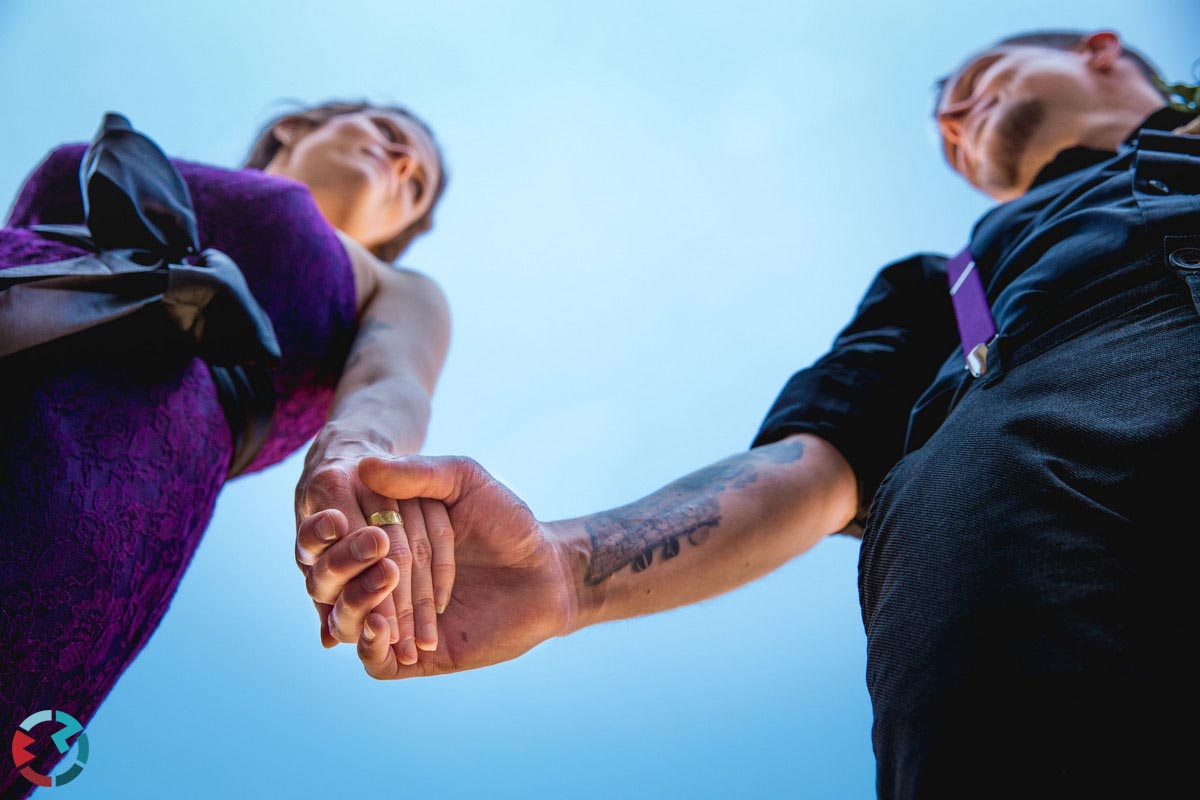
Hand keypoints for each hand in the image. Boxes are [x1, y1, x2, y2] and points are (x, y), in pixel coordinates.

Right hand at [309, 454, 583, 678]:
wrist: (547, 572)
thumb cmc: (507, 521)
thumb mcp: (465, 482)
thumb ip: (419, 473)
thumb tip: (363, 465)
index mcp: (381, 539)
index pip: (335, 540)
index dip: (325, 532)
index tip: (331, 518)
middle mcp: (379, 580)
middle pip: (331, 582)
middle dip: (340, 567)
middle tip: (374, 550)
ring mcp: (394, 620)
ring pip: (346, 621)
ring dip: (356, 602)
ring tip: (386, 579)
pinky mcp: (413, 656)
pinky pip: (373, 659)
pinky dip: (370, 643)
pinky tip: (383, 625)